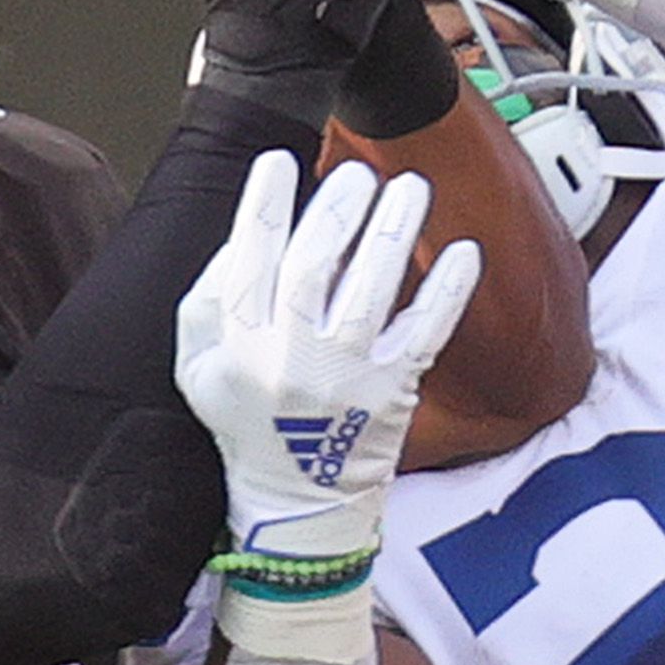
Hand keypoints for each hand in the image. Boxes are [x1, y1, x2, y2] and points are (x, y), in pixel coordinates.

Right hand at [176, 149, 480, 561]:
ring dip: (394, 230)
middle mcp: (290, 357)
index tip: (278, 161)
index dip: (264, 202)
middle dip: (338, 207)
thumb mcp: (200, 368)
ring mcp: (346, 375)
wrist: (295, 504)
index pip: (247, 256)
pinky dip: (447, 291)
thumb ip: (209, 302)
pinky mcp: (392, 392)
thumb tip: (243, 234)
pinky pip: (425, 331)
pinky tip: (464, 252)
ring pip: (373, 287)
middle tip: (357, 174)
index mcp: (237, 345)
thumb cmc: (248, 425)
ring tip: (409, 188)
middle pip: (315, 262)